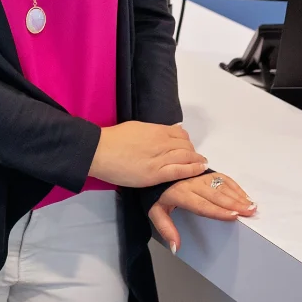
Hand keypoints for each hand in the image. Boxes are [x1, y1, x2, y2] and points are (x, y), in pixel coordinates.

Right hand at [87, 122, 206, 187]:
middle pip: (186, 146)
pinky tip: (200, 168)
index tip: (187, 147)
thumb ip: (153, 130)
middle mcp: (161, 142)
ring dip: (197, 160)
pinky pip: (180, 170)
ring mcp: (159, 159)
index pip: (180, 134)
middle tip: (195, 157)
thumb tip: (166, 131)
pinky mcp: (156, 174)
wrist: (100, 151)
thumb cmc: (113, 139)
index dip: (186, 141)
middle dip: (192, 151)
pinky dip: (193, 169)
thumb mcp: (135, 127)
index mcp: (155, 130)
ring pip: (186, 157)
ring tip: (201, 163)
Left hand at [149, 172, 255, 252]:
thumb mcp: (155, 211)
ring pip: (220, 185)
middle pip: (216, 195)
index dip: (218, 210)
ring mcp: (197, 175)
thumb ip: (166, 229)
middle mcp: (191, 183)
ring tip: (251, 205)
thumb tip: (175, 247)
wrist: (151, 169)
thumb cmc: (154, 192)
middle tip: (250, 211)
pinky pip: (220, 177)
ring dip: (237, 195)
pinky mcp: (202, 171)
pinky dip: (234, 186)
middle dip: (234, 203)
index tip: (234, 215)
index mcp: (180, 194)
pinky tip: (243, 194)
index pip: (202, 204)